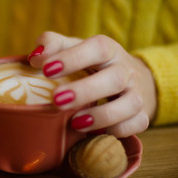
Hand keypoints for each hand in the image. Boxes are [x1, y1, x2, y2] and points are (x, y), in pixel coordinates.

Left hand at [28, 32, 156, 136]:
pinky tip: (95, 132)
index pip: (96, 48)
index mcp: (108, 50)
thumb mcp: (74, 48)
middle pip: (114, 78)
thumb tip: (35, 57)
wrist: (131, 78)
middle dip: (85, 91)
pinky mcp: (141, 114)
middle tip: (56, 100)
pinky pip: (137, 125)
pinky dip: (117, 130)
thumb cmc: (93, 63)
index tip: (46, 69)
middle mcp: (125, 70)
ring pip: (130, 104)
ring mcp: (136, 93)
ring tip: (75, 123)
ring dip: (102, 116)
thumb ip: (53, 45)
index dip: (72, 58)